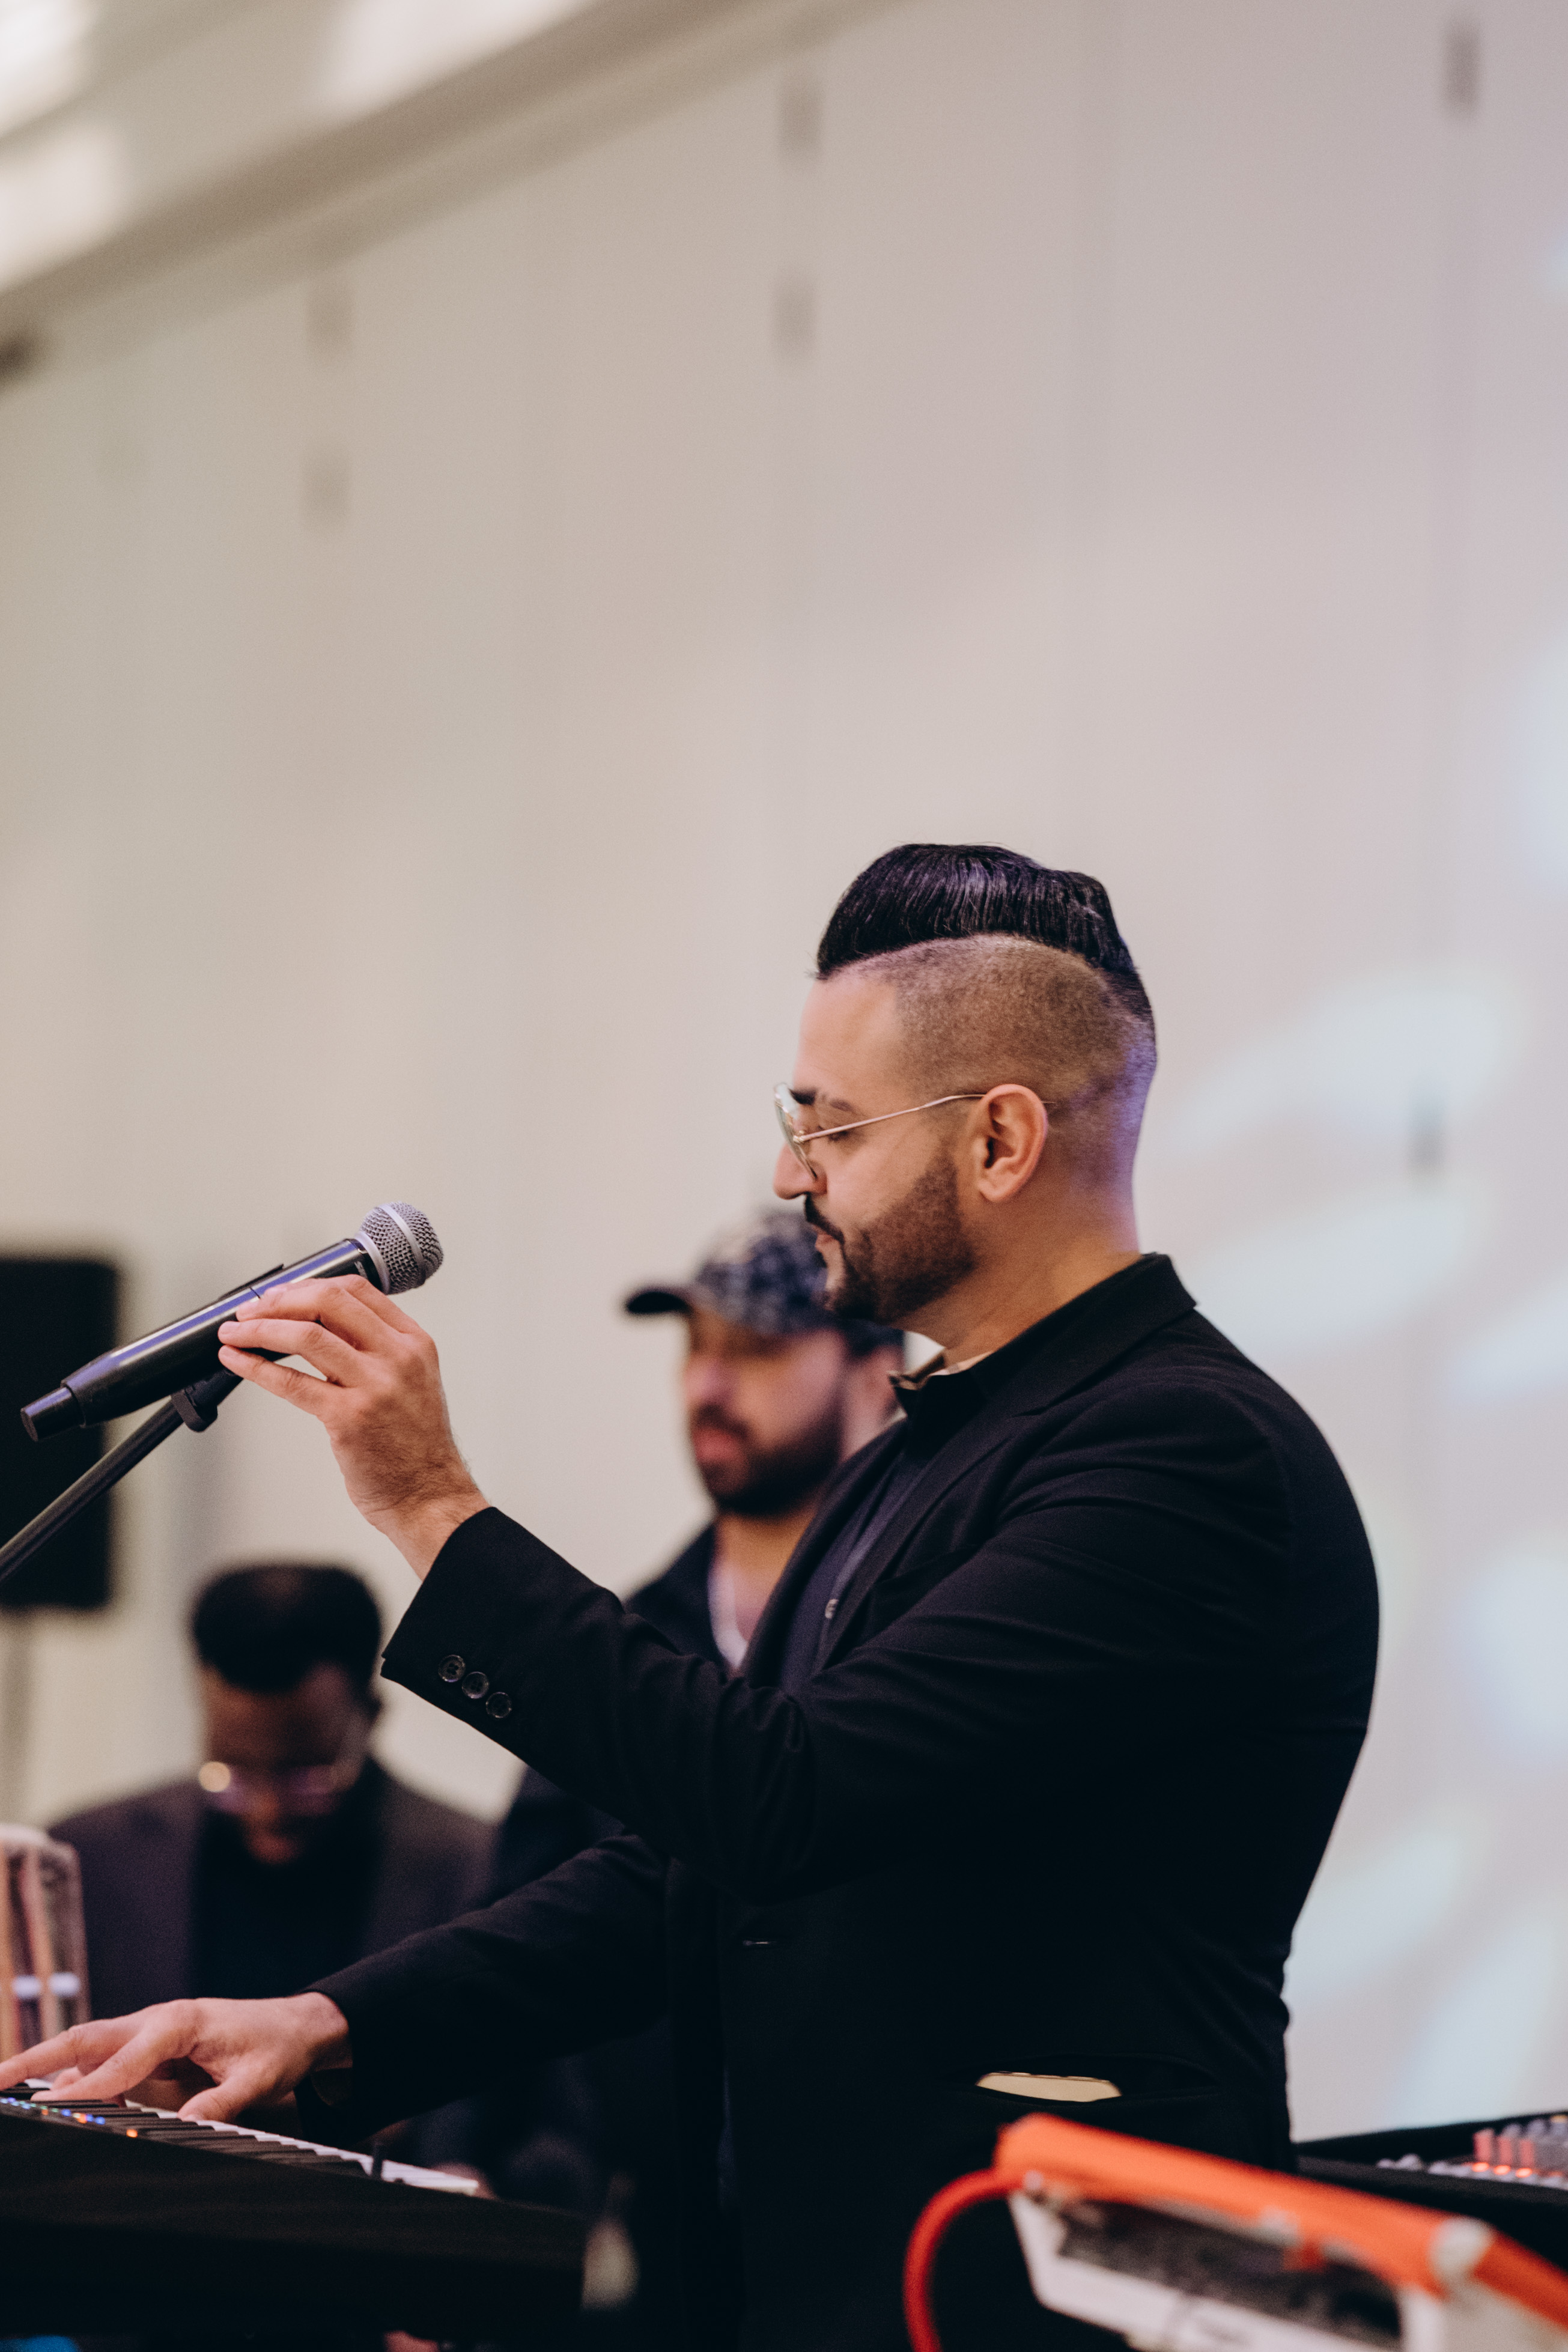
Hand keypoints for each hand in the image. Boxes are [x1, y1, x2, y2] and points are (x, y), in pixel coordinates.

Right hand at [0, 1991, 350, 2122]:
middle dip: (38, 2058)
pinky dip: (72, 2077)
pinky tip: (49, 2099)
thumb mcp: (258, 2079)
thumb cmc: (278, 2047)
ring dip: (46, 2068)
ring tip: (5, 2092)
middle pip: (87, 2038)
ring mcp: (149, 2032)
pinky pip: (104, 2062)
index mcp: (180, 2021)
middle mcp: (157, 2021)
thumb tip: (184, 2131)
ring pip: (88, 2049)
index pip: (126, 2057)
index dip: (91, 2085)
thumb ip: (219, 2105)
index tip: (55, 2106)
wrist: (297, 2025)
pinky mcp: (149, 2048)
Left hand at [216, 1275, 487, 1574]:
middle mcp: (397, 1358)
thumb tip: (313, 1326)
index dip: (309, 1285)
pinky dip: (256, 1367)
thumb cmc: (413, 1445)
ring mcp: (374, 1387)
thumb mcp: (408, 1381)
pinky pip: (292, 1382)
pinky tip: (238, 1362)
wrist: (428, 1495)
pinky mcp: (348, 1418)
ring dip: (259, 1329)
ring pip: (306, 1336)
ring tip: (234, 1333)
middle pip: (329, 1302)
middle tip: (251, 1310)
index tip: (280, 1294)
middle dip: (279, 1301)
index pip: (356, 1290)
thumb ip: (371, 1350)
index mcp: (413, 1343)